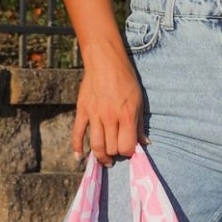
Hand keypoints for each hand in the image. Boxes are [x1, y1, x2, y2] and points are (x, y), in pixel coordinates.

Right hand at [72, 47, 146, 165]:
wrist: (105, 61)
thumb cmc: (126, 80)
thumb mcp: (138, 100)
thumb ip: (140, 124)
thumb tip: (144, 143)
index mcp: (126, 115)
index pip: (126, 146)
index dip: (128, 152)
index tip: (129, 149)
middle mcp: (110, 117)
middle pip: (111, 148)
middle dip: (115, 153)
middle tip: (117, 150)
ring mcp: (94, 115)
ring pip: (95, 145)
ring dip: (100, 156)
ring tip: (105, 159)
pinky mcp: (82, 110)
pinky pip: (77, 133)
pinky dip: (77, 147)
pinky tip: (79, 157)